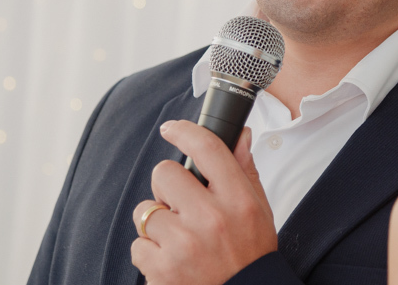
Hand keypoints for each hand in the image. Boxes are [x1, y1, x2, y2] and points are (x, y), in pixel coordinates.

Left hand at [131, 122, 276, 284]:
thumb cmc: (251, 253)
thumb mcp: (260, 209)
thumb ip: (245, 170)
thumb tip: (241, 136)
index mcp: (237, 199)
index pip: (207, 148)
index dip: (184, 131)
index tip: (172, 129)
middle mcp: (210, 218)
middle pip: (165, 173)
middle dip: (168, 186)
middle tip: (180, 202)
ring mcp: (183, 244)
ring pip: (145, 210)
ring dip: (157, 221)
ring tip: (178, 236)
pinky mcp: (161, 269)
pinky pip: (137, 244)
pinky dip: (150, 252)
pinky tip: (171, 258)